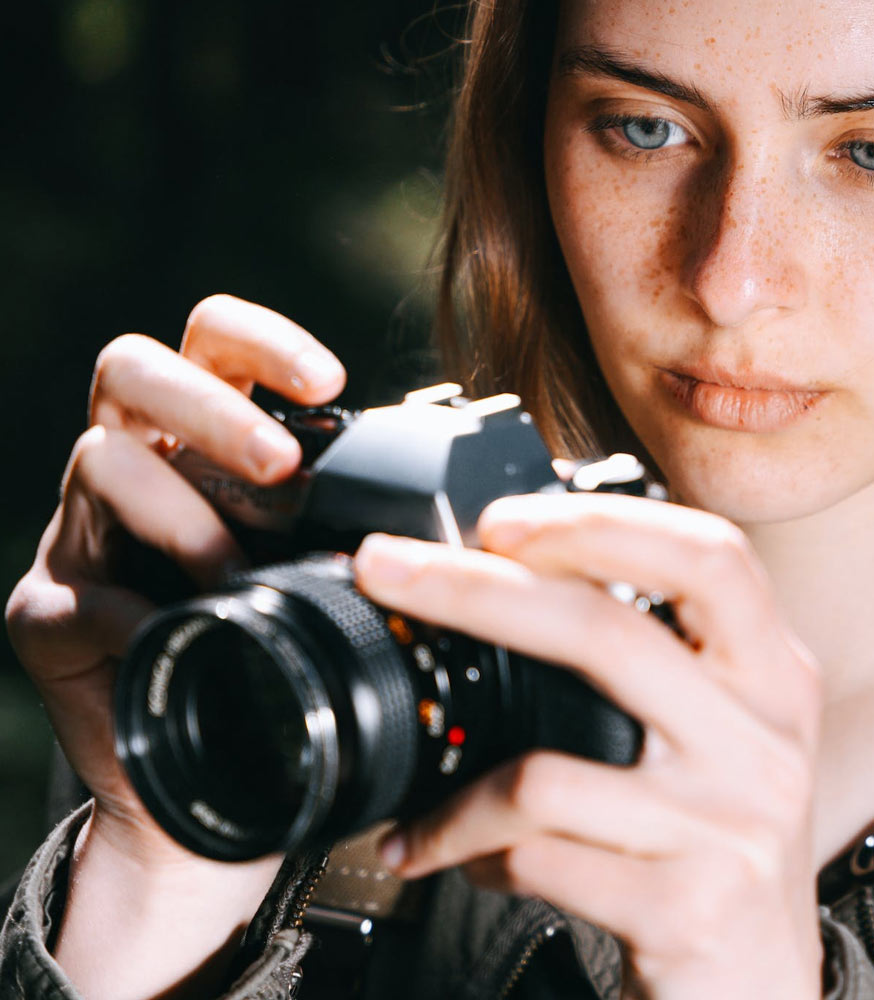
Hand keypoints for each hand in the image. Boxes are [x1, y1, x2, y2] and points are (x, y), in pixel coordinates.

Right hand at [5, 294, 345, 861]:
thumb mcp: (314, 562)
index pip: (213, 343)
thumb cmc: (272, 638)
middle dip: (213, 410)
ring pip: (101, 461)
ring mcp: (82, 530)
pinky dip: (139, 613)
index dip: (263, 341)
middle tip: (281, 468)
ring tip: (232, 573)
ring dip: (184, 516)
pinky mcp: (48, 608)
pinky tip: (179, 635)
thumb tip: (426, 505)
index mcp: (200, 440)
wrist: (214, 763)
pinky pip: (80, 592)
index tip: (329, 382)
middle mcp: (134, 465)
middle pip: (134, 370)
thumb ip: (340, 521)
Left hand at [354, 492, 822, 999]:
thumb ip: (645, 658)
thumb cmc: (715, 842)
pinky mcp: (688, 903)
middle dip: (474, 589)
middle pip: (606, 632)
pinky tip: (457, 857)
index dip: (600, 523)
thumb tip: (507, 584)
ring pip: (547, 763)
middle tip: (389, 569)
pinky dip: (470, 848)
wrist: (758, 988)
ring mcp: (730, 821)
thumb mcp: (713, 733)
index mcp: (768, 672)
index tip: (500, 521)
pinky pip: (535, 853)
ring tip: (412, 801)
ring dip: (451, 782)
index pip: (705, 555)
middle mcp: (763, 734)